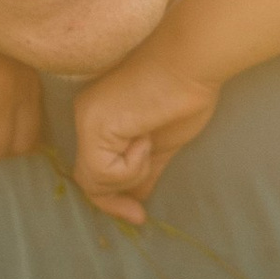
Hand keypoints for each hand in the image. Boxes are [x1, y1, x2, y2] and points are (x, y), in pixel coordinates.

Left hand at [70, 45, 223, 224]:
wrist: (194, 61)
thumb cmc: (186, 93)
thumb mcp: (160, 143)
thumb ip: (145, 168)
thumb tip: (140, 198)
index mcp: (99, 117)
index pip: (93, 168)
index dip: (112, 197)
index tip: (139, 214)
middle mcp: (85, 116)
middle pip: (88, 178)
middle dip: (113, 202)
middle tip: (138, 216)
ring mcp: (86, 119)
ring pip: (95, 180)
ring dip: (130, 175)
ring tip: (149, 143)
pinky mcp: (94, 125)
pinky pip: (104, 172)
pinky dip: (130, 167)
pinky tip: (145, 138)